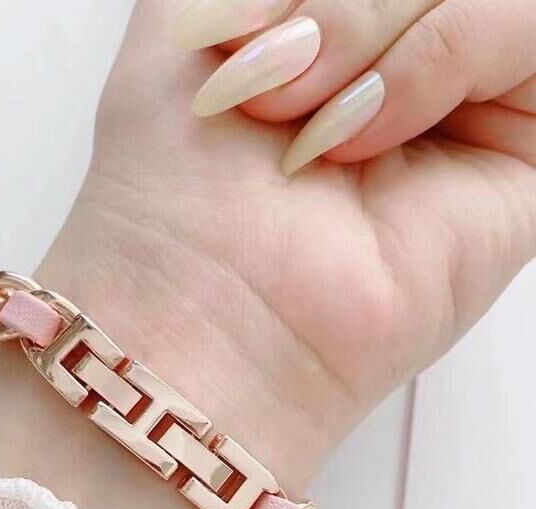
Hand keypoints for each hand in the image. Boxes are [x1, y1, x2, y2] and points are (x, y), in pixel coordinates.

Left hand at [37, 0, 535, 494]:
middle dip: (339, 6)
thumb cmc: (175, 189)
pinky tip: (363, 137)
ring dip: (369, 28)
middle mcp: (398, 58)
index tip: (240, 42)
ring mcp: (462, 102)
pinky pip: (523, 28)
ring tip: (310, 131)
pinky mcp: (520, 148)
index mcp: (330, 27)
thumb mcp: (186, 15)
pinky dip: (437, 58)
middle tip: (270, 90)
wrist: (206, 310)